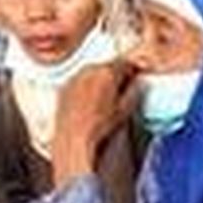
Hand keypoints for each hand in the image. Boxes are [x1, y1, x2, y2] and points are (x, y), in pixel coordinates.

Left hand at [51, 64, 138, 186]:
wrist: (74, 138)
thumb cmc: (97, 126)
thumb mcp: (125, 110)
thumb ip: (134, 92)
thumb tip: (137, 85)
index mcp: (107, 73)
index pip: (126, 63)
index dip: (134, 70)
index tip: (137, 75)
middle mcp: (89, 71)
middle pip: (108, 67)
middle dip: (116, 75)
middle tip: (123, 88)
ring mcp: (75, 78)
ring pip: (93, 73)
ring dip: (101, 80)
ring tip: (106, 97)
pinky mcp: (64, 88)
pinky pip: (80, 81)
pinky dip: (87, 87)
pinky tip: (91, 102)